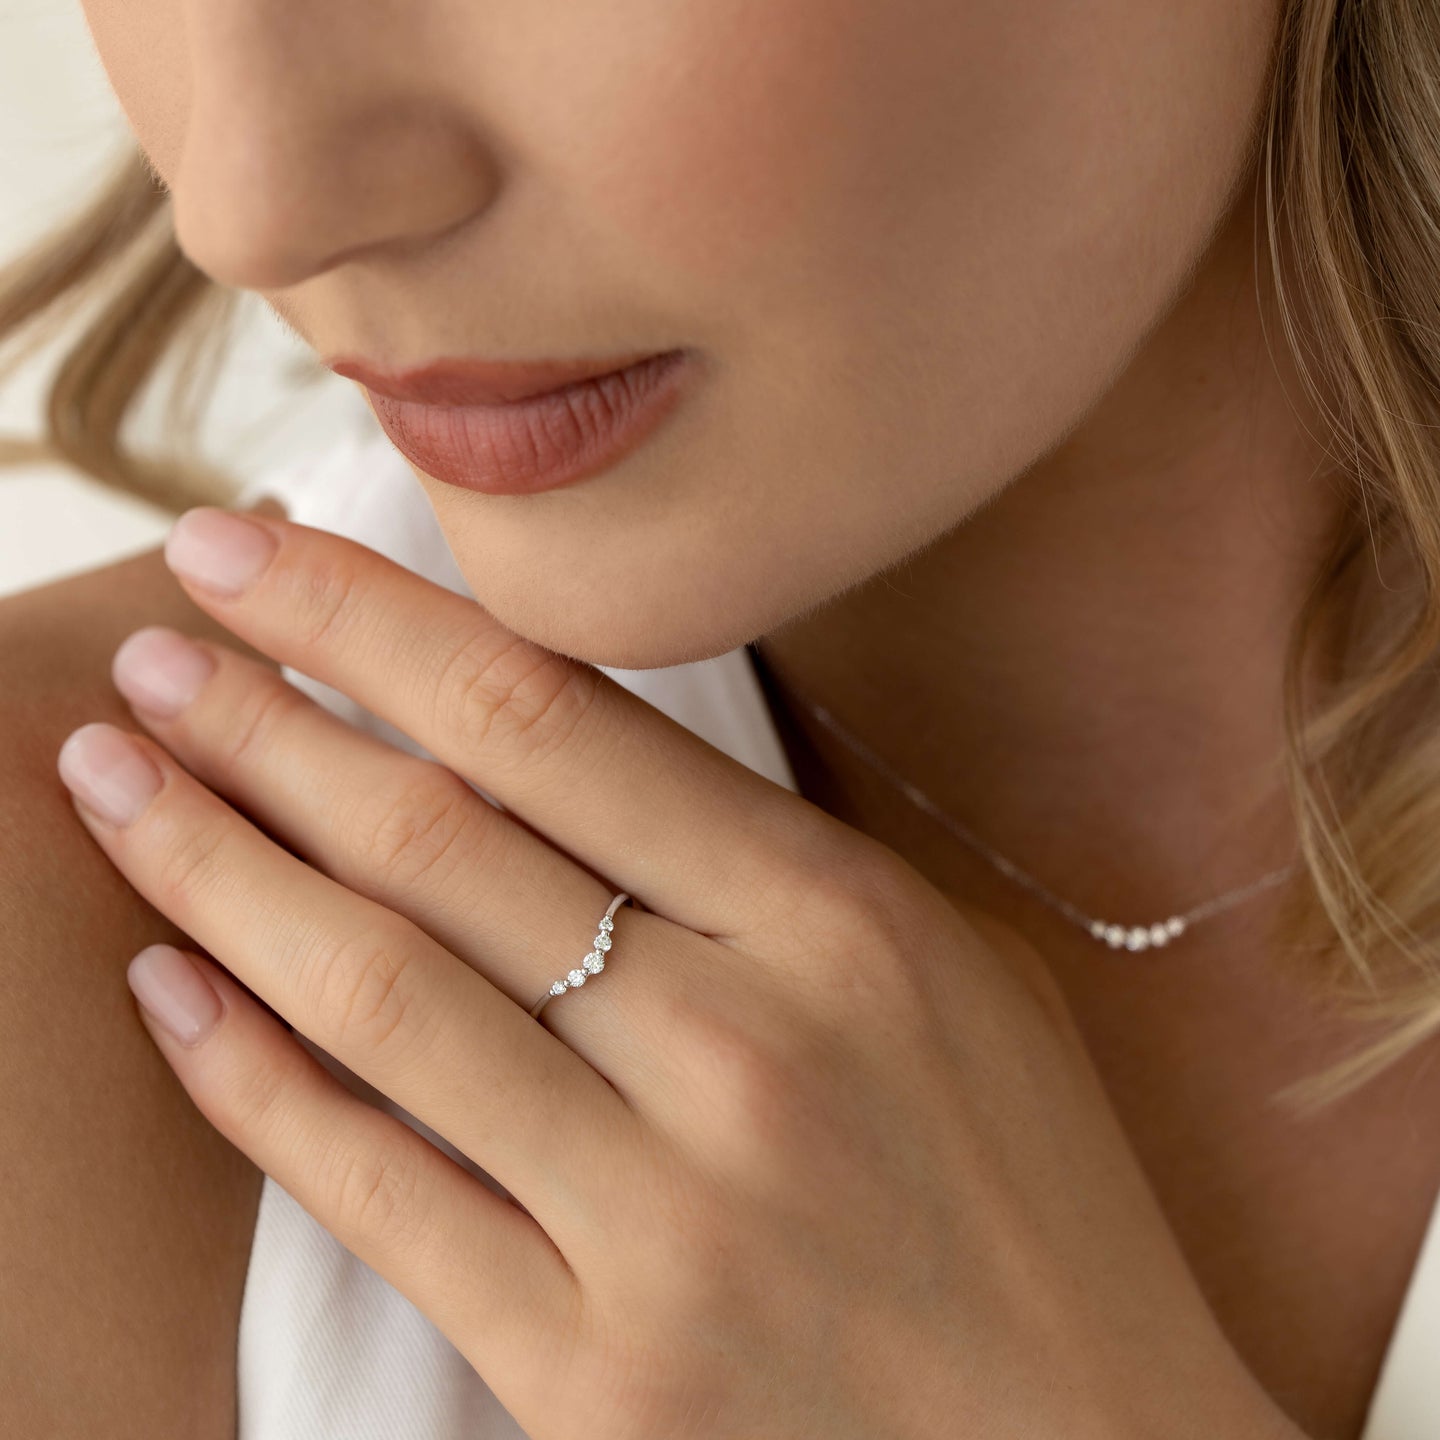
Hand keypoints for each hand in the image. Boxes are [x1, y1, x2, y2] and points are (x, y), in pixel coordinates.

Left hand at [57, 504, 1300, 1439]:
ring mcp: (658, 1219)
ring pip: (379, 994)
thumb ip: (776, 862)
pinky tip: (167, 987)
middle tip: (149, 655)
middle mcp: (741, 1048)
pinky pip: (378, 1191)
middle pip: (439, 838)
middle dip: (262, 724)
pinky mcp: (591, 1369)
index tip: (251, 554)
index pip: (549, 719)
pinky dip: (252, 1081)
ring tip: (115, 783)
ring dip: (217, 870)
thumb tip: (578, 748)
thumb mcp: (951, 972)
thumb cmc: (1028, 1193)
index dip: (371, 621)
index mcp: (839, 922)